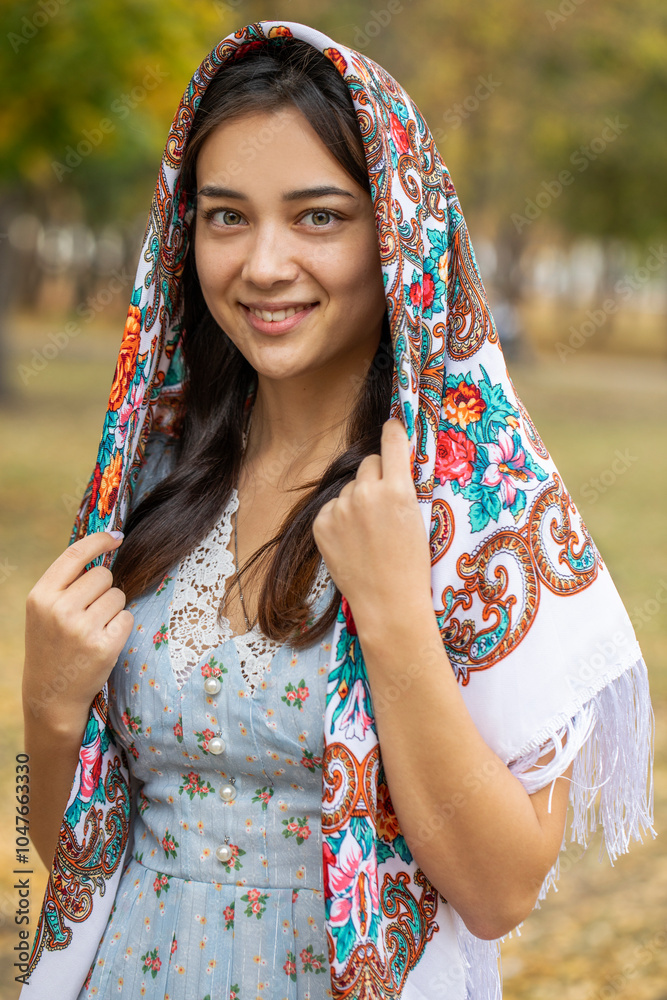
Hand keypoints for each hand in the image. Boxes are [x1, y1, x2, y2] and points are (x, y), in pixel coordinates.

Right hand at [23, 532, 133, 724]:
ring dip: (113, 608)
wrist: (51, 694)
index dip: (99, 541)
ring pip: (118, 595)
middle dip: (103, 588)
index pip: (75, 554)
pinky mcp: (104, 646)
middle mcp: (59, 609)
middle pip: (103, 575)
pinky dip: (121, 626)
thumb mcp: (45, 611)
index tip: (116, 536)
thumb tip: (104, 545)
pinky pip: (127, 617)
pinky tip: (104, 640)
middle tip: (90, 612)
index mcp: (41, 596)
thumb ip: (66, 582)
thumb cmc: (52, 644)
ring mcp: (82, 629)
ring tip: (94, 628)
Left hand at [312, 418, 431, 630]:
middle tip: (385, 505)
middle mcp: (366, 493)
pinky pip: (331, 507)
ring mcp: (340, 509)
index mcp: (397, 490)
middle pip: (369, 464)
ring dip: (357, 499)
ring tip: (368, 532)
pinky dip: (339, 518)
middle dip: (377, 477)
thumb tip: (390, 463)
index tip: (392, 426)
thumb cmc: (411, 565)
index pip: (392, 441)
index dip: (393, 431)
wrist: (388, 603)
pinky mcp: (320, 524)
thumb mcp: (418, 519)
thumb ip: (402, 488)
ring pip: (349, 487)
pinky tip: (352, 541)